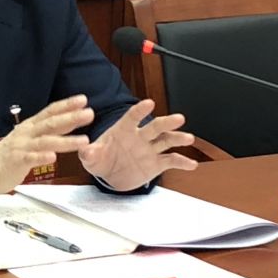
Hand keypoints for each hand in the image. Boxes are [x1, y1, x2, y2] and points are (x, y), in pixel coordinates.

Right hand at [0, 96, 94, 194]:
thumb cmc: (14, 152)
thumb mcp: (32, 136)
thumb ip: (50, 130)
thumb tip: (72, 120)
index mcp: (32, 125)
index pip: (50, 111)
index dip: (66, 105)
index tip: (83, 100)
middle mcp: (28, 133)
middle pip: (51, 123)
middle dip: (71, 118)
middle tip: (89, 114)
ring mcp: (22, 146)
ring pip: (46, 141)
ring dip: (65, 140)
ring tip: (83, 140)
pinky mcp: (17, 161)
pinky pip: (31, 158)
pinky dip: (42, 157)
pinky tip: (54, 158)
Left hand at [79, 100, 197, 191]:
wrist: (110, 174)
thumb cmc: (100, 159)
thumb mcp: (91, 157)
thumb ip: (89, 154)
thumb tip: (85, 151)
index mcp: (123, 130)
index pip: (132, 117)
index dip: (140, 110)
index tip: (149, 103)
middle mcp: (140, 137)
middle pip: (155, 127)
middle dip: (167, 122)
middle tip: (179, 118)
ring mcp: (150, 149)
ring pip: (166, 141)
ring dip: (177, 138)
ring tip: (189, 138)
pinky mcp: (156, 163)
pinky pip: (171, 160)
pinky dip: (182, 162)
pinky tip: (192, 164)